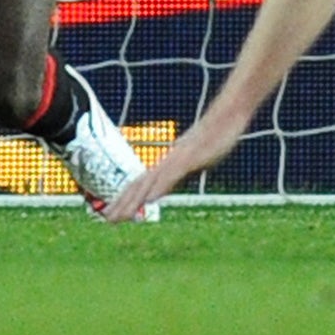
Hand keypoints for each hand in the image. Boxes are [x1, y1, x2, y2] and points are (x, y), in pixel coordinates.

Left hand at [101, 107, 248, 222]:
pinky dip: (159, 187)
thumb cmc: (214, 136)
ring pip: (151, 181)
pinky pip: (172, 174)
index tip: (112, 212)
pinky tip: (149, 199)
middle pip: (140, 184)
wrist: (227, 114)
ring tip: (120, 215)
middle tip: (107, 220)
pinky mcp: (191, 157)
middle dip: (122, 203)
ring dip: (134, 200)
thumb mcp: (195, 160)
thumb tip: (170, 183)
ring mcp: (178, 158)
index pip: (141, 183)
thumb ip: (179, 172)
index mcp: (167, 162)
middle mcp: (168, 160)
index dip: (125, 197)